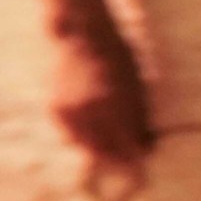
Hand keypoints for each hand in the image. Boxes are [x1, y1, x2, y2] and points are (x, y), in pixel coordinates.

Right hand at [50, 26, 151, 163]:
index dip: (138, 158)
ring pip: (85, 147)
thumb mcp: (137, 86)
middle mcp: (90, 112)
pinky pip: (70, 135)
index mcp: (116, 106)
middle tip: (130, 163)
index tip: (145, 161)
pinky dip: (82, 139)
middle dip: (119, 161)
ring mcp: (70, 111)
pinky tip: (93, 135)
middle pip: (105, 152)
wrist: (80, 36)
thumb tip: (145, 146)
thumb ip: (139, 118)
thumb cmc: (118, 58)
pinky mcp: (55, 109)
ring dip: (100, 152)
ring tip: (113, 150)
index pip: (128, 146)